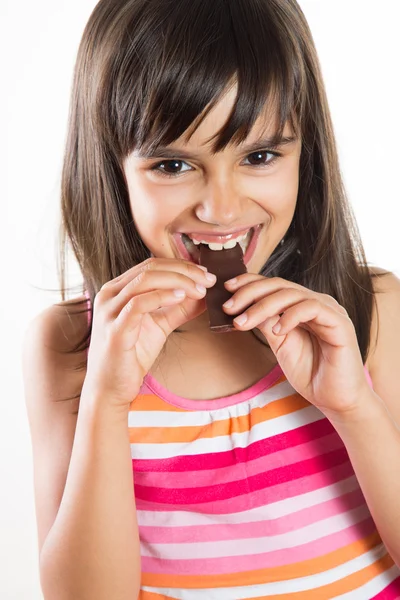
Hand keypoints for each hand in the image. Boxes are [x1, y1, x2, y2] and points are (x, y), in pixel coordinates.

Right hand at [82, 258, 215, 410]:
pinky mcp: (114, 329)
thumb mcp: (160, 325)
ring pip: (145, 280)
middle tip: (208, 280)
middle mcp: (109, 294)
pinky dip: (162, 297)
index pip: (151, 264)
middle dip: (184, 271)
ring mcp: (109, 310)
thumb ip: (179, 309)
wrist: (111, 387)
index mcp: (117, 289)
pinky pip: (139, 304)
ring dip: (178, 281)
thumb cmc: (132, 355)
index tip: (206, 274)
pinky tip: (181, 298)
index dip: (181, 266)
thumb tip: (204, 294)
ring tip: (200, 289)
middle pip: (150, 268)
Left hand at [223, 274, 370, 416]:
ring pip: (291, 294)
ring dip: (263, 306)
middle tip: (229, 307)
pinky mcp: (339, 322)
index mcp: (301, 306)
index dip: (249, 283)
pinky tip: (277, 330)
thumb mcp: (280, 345)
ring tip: (244, 322)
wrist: (336, 400)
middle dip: (250, 293)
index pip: (273, 285)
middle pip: (279, 285)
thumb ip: (267, 324)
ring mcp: (329, 310)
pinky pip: (312, 308)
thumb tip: (242, 307)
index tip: (226, 290)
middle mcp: (315, 303)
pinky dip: (290, 316)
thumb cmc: (311, 373)